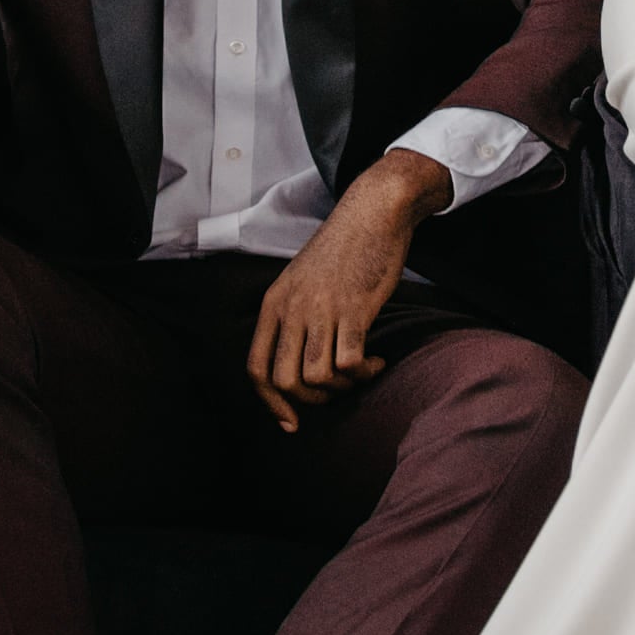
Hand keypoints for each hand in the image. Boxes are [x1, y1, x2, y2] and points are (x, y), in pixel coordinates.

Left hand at [246, 149, 448, 433]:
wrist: (372, 212)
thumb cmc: (342, 250)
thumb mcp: (301, 280)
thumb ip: (293, 316)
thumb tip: (296, 364)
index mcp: (274, 304)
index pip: (256, 369)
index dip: (271, 404)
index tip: (292, 423)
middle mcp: (293, 309)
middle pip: (285, 382)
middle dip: (312, 400)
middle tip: (337, 390)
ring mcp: (323, 309)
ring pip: (317, 378)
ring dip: (342, 388)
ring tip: (360, 371)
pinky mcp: (354, 308)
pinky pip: (350, 363)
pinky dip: (365, 372)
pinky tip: (377, 361)